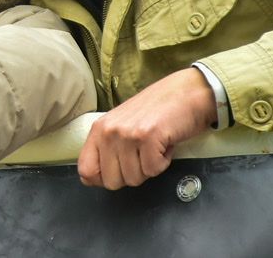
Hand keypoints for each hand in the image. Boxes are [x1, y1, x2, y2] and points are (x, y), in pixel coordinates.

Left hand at [77, 68, 215, 189]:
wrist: (187, 92)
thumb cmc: (157, 111)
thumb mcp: (123, 126)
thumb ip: (107, 148)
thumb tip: (92, 178)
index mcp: (99, 129)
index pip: (85, 170)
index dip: (103, 179)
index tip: (120, 171)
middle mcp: (109, 131)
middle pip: (112, 181)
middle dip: (132, 174)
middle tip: (143, 155)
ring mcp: (127, 134)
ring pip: (134, 178)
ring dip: (150, 167)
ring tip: (154, 145)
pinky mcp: (148, 137)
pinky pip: (153, 170)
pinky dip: (163, 162)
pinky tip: (165, 144)